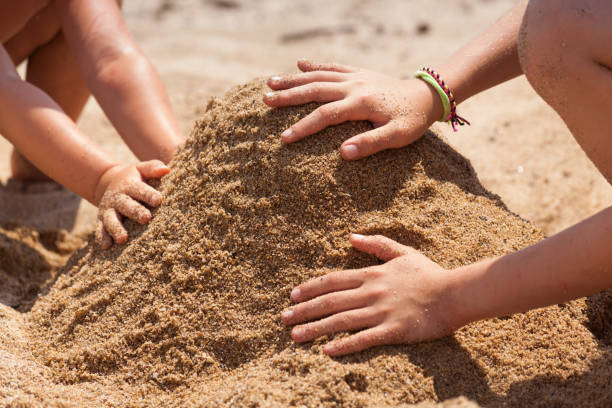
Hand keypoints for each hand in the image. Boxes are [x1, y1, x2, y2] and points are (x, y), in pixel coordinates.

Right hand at [93, 160, 169, 248]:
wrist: (111, 182)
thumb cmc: (136, 177)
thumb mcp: (142, 169)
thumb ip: (153, 168)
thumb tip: (166, 170)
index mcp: (129, 185)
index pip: (140, 189)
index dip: (148, 194)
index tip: (158, 200)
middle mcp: (118, 197)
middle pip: (126, 205)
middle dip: (135, 212)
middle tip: (146, 218)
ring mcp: (108, 209)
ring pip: (111, 219)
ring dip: (116, 228)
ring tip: (123, 238)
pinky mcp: (102, 219)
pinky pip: (100, 228)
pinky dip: (102, 237)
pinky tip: (107, 246)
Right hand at [263, 59, 442, 159]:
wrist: (427, 95)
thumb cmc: (412, 120)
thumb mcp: (397, 136)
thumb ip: (370, 143)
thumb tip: (343, 154)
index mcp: (360, 103)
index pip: (325, 115)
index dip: (303, 127)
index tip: (284, 138)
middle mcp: (353, 86)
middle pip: (314, 89)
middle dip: (288, 96)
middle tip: (265, 101)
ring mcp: (355, 77)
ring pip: (319, 75)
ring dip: (294, 79)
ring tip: (270, 82)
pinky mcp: (359, 73)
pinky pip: (333, 66)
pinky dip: (315, 65)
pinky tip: (299, 64)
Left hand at [281, 234, 457, 355]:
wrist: (454, 294)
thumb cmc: (428, 274)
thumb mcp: (402, 252)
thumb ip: (376, 244)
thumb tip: (351, 237)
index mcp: (371, 274)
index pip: (333, 281)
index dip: (310, 288)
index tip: (292, 296)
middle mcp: (371, 292)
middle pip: (330, 301)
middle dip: (304, 310)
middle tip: (283, 318)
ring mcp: (381, 312)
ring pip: (340, 320)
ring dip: (315, 328)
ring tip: (295, 336)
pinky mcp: (393, 330)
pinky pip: (364, 339)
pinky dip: (344, 344)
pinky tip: (327, 351)